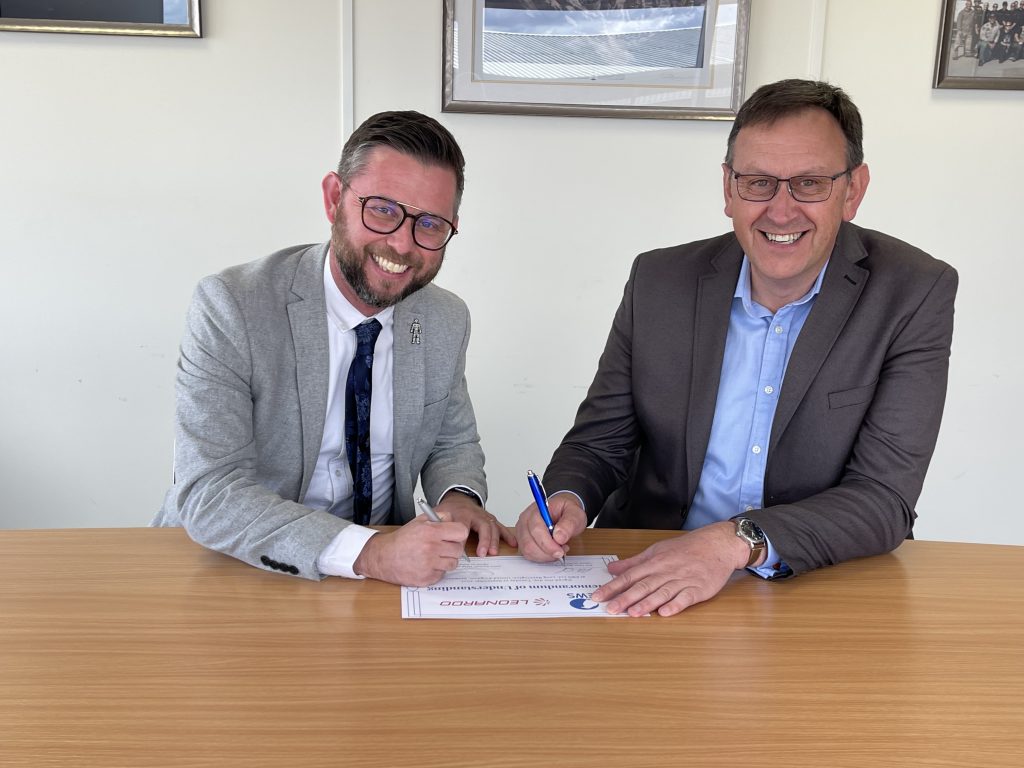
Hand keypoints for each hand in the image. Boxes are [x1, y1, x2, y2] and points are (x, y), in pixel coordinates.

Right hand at [352, 514, 467, 586]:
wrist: (383, 557)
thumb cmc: (402, 539)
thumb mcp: (419, 521)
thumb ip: (439, 517)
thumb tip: (455, 521)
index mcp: (431, 532)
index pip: (462, 532)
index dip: (458, 534)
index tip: (453, 536)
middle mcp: (431, 548)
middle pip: (458, 550)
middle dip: (452, 548)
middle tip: (442, 548)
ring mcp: (429, 565)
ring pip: (453, 564)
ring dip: (446, 561)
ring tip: (433, 557)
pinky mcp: (426, 578)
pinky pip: (442, 574)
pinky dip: (437, 571)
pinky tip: (426, 565)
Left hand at [435, 491, 516, 556]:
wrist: (458, 500)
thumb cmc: (449, 511)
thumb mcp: (439, 514)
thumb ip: (438, 525)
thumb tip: (438, 539)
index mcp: (462, 513)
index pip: (463, 523)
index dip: (463, 536)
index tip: (461, 549)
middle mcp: (476, 513)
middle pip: (483, 525)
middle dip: (484, 539)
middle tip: (483, 553)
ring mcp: (485, 516)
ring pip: (493, 526)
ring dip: (494, 540)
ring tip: (493, 552)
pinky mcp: (491, 519)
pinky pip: (500, 527)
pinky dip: (508, 535)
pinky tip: (513, 543)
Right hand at [515, 492, 586, 561]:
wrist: (564, 512)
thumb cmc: (567, 511)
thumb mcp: (575, 513)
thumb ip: (569, 523)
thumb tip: (559, 537)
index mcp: (536, 511)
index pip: (536, 530)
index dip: (548, 544)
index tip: (560, 551)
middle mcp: (525, 520)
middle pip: (529, 544)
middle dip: (547, 552)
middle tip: (561, 551)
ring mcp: (522, 531)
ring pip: (527, 551)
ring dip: (544, 556)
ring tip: (557, 549)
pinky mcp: (522, 540)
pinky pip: (527, 554)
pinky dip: (539, 557)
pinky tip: (549, 552)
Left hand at [592, 521, 749, 616]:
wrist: (717, 544)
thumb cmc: (685, 548)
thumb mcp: (657, 551)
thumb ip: (634, 562)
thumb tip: (612, 569)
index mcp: (655, 562)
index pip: (630, 575)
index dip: (613, 586)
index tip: (598, 596)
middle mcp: (666, 571)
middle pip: (643, 585)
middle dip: (626, 598)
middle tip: (610, 609)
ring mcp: (683, 580)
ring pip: (662, 592)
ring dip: (647, 603)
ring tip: (633, 612)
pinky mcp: (699, 588)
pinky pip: (686, 597)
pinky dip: (675, 605)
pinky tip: (665, 613)